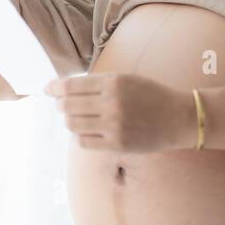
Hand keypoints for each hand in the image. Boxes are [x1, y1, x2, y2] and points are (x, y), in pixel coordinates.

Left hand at [45, 73, 195, 152]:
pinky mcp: (116, 145)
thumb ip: (98, 83)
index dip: (54, 87)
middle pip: (67, 106)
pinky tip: (88, 130)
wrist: (177, 118)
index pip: (71, 86)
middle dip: (60, 105)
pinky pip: (84, 142)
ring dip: (69, 120)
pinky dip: (80, 135)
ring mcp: (113, 126)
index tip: (47, 89)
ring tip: (76, 117)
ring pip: (72, 125)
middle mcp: (112, 103)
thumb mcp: (126, 79)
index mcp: (113, 82)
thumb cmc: (150, 95)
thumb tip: (64, 88)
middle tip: (61, 105)